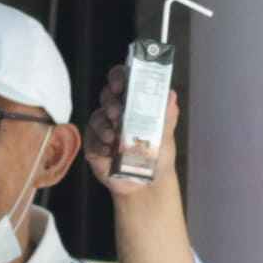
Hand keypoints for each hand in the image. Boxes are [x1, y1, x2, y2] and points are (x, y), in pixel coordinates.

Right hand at [82, 61, 182, 200]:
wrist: (149, 184)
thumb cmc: (157, 155)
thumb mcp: (166, 136)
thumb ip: (167, 116)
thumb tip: (171, 95)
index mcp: (133, 103)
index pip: (122, 80)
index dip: (118, 77)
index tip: (120, 85)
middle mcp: (116, 112)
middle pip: (106, 96)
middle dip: (110, 102)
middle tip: (117, 113)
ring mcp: (103, 128)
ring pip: (97, 118)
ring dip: (104, 126)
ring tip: (114, 138)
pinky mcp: (94, 146)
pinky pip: (91, 141)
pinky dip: (99, 145)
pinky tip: (109, 152)